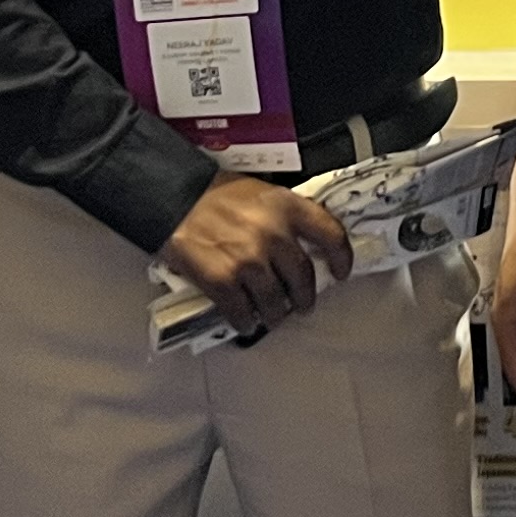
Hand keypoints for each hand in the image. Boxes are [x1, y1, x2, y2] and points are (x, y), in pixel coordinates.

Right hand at [160, 174, 350, 338]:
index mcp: (288, 208)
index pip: (331, 235)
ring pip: (275, 302)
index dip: (341, 258)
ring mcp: (249, 261)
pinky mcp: (223, 281)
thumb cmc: (216, 195)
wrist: (174, 198)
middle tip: (302, 304)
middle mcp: (274, 235)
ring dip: (276, 315)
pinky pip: (243, 312)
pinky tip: (246, 323)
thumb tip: (303, 247)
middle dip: (305, 297)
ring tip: (274, 317)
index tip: (340, 272)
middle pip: (303, 277)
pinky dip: (247, 322)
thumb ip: (286, 216)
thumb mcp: (262, 193)